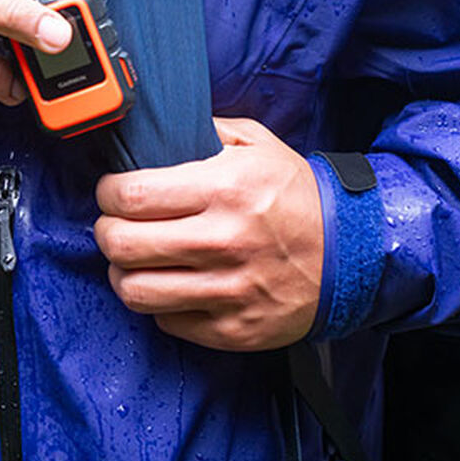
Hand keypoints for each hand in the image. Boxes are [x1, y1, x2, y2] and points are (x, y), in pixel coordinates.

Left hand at [94, 117, 323, 350]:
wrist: (353, 254)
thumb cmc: (297, 196)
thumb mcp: (257, 145)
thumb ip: (204, 132)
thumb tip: (154, 131)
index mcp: (226, 189)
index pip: (131, 195)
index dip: (108, 193)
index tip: (112, 192)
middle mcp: (224, 241)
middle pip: (122, 245)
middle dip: (106, 232)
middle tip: (114, 225)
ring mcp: (229, 290)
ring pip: (135, 291)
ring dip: (123, 273)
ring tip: (133, 261)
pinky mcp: (234, 329)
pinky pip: (167, 321)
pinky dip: (159, 303)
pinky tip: (170, 284)